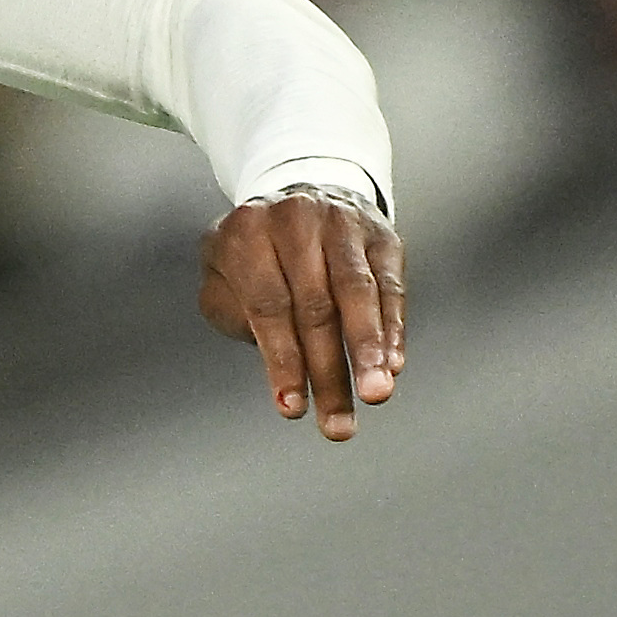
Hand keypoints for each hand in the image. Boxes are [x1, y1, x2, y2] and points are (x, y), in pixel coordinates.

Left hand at [200, 188, 404, 440]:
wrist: (301, 193)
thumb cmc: (256, 254)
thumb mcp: (224, 276)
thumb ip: (235, 314)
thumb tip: (279, 360)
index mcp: (245, 233)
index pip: (268, 306)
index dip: (282, 361)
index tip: (292, 408)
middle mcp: (294, 220)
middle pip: (315, 306)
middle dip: (328, 372)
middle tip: (338, 424)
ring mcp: (342, 223)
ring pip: (358, 293)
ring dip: (369, 351)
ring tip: (377, 393)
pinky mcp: (381, 235)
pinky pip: (391, 287)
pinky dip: (392, 328)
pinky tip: (393, 364)